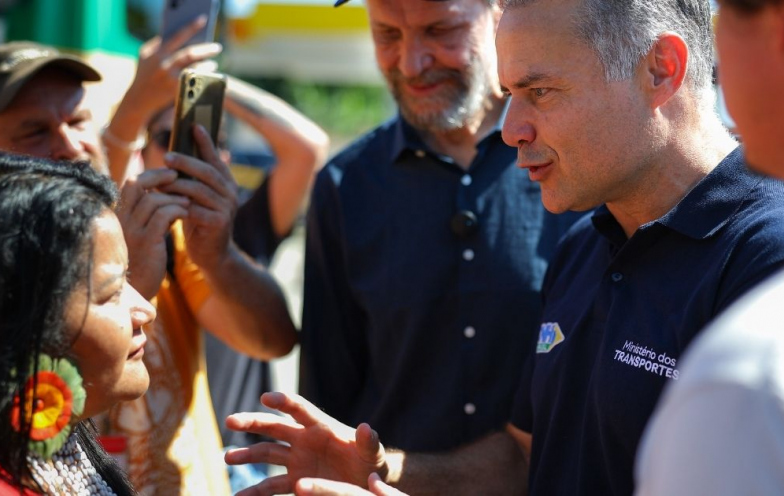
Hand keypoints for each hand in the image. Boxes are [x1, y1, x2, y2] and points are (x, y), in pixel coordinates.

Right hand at [116, 169, 188, 298]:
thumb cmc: (140, 261)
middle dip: (159, 176)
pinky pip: (163, 216)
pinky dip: (177, 210)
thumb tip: (165, 195)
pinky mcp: (146, 242)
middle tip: (177, 176)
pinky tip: (186, 214)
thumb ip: (148, 215)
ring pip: (153, 200)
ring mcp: (132, 231)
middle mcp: (120, 220)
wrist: (135, 290)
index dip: (150, 175)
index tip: (169, 175)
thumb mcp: (141, 234)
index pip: (130, 184)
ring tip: (187, 201)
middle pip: (136, 184)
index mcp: (117, 215)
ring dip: (174, 197)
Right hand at [123, 17, 221, 120]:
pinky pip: (194, 80)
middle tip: (217, 47)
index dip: (191, 27)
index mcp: (155, 52)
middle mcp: (162, 64)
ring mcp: (169, 77)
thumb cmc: (146, 74)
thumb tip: (184, 34)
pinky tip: (209, 74)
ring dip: (207, 64)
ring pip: (194, 68)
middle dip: (206, 49)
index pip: (176, 35)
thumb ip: (160, 44)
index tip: (203, 20)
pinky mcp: (175, 90)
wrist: (138, 99)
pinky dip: (203, 75)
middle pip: (189, 53)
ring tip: (213, 62)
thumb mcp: (146, 56)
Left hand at [160, 125, 238, 270]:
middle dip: (187, 162)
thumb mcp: (198, 197)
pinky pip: (197, 209)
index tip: (194, 125)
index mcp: (226, 183)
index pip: (216, 158)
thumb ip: (194, 179)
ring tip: (160, 181)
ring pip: (200, 190)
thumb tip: (174, 155)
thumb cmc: (200, 221)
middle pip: (208, 172)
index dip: (206, 142)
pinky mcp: (219, 223)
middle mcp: (230, 193)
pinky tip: (165, 203)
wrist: (213, 254)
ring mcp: (227, 208)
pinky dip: (180, 205)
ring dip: (178, 184)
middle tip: (168, 156)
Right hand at [224, 392, 388, 495]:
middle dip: (252, 422)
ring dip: (247, 454)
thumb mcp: (372, 453)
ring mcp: (297, 460)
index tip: (266, 397)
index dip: (283, 402)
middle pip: (274, 427)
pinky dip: (255, 491)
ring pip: (266, 454)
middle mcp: (304, 440)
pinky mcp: (296, 481)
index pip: (300, 409)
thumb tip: (366, 427)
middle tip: (230, 420)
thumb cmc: (371, 461)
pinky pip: (271, 485)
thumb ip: (369, 442)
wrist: (367, 481)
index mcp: (322, 427)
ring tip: (227, 458)